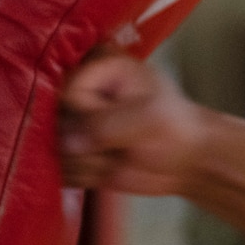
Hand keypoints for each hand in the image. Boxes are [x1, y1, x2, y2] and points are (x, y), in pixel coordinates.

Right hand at [60, 52, 209, 195]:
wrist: (187, 160)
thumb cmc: (177, 128)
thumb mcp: (150, 118)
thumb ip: (108, 125)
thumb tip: (67, 142)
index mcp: (99, 68)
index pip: (67, 95)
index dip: (88, 116)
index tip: (118, 121)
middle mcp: (79, 93)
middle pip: (56, 125)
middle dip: (90, 146)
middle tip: (122, 145)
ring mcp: (73, 124)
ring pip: (56, 152)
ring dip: (90, 164)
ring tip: (120, 156)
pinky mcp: (72, 152)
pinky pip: (61, 172)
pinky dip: (86, 177)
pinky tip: (110, 169)